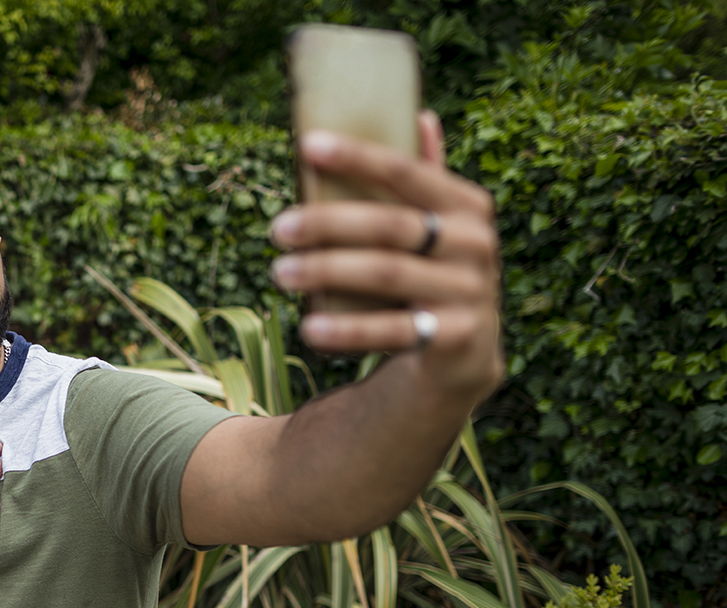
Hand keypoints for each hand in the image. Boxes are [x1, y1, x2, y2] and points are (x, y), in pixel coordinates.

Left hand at [268, 110, 504, 402]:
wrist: (467, 350)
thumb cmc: (434, 271)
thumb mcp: (437, 224)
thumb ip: (426, 177)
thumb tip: (420, 114)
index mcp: (465, 205)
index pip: (406, 172)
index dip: (357, 156)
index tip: (306, 145)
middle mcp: (475, 243)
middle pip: (389, 225)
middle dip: (327, 223)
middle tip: (277, 230)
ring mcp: (469, 291)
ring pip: (387, 274)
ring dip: (327, 272)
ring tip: (280, 273)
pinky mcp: (456, 336)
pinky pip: (394, 330)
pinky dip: (348, 330)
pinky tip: (310, 328)